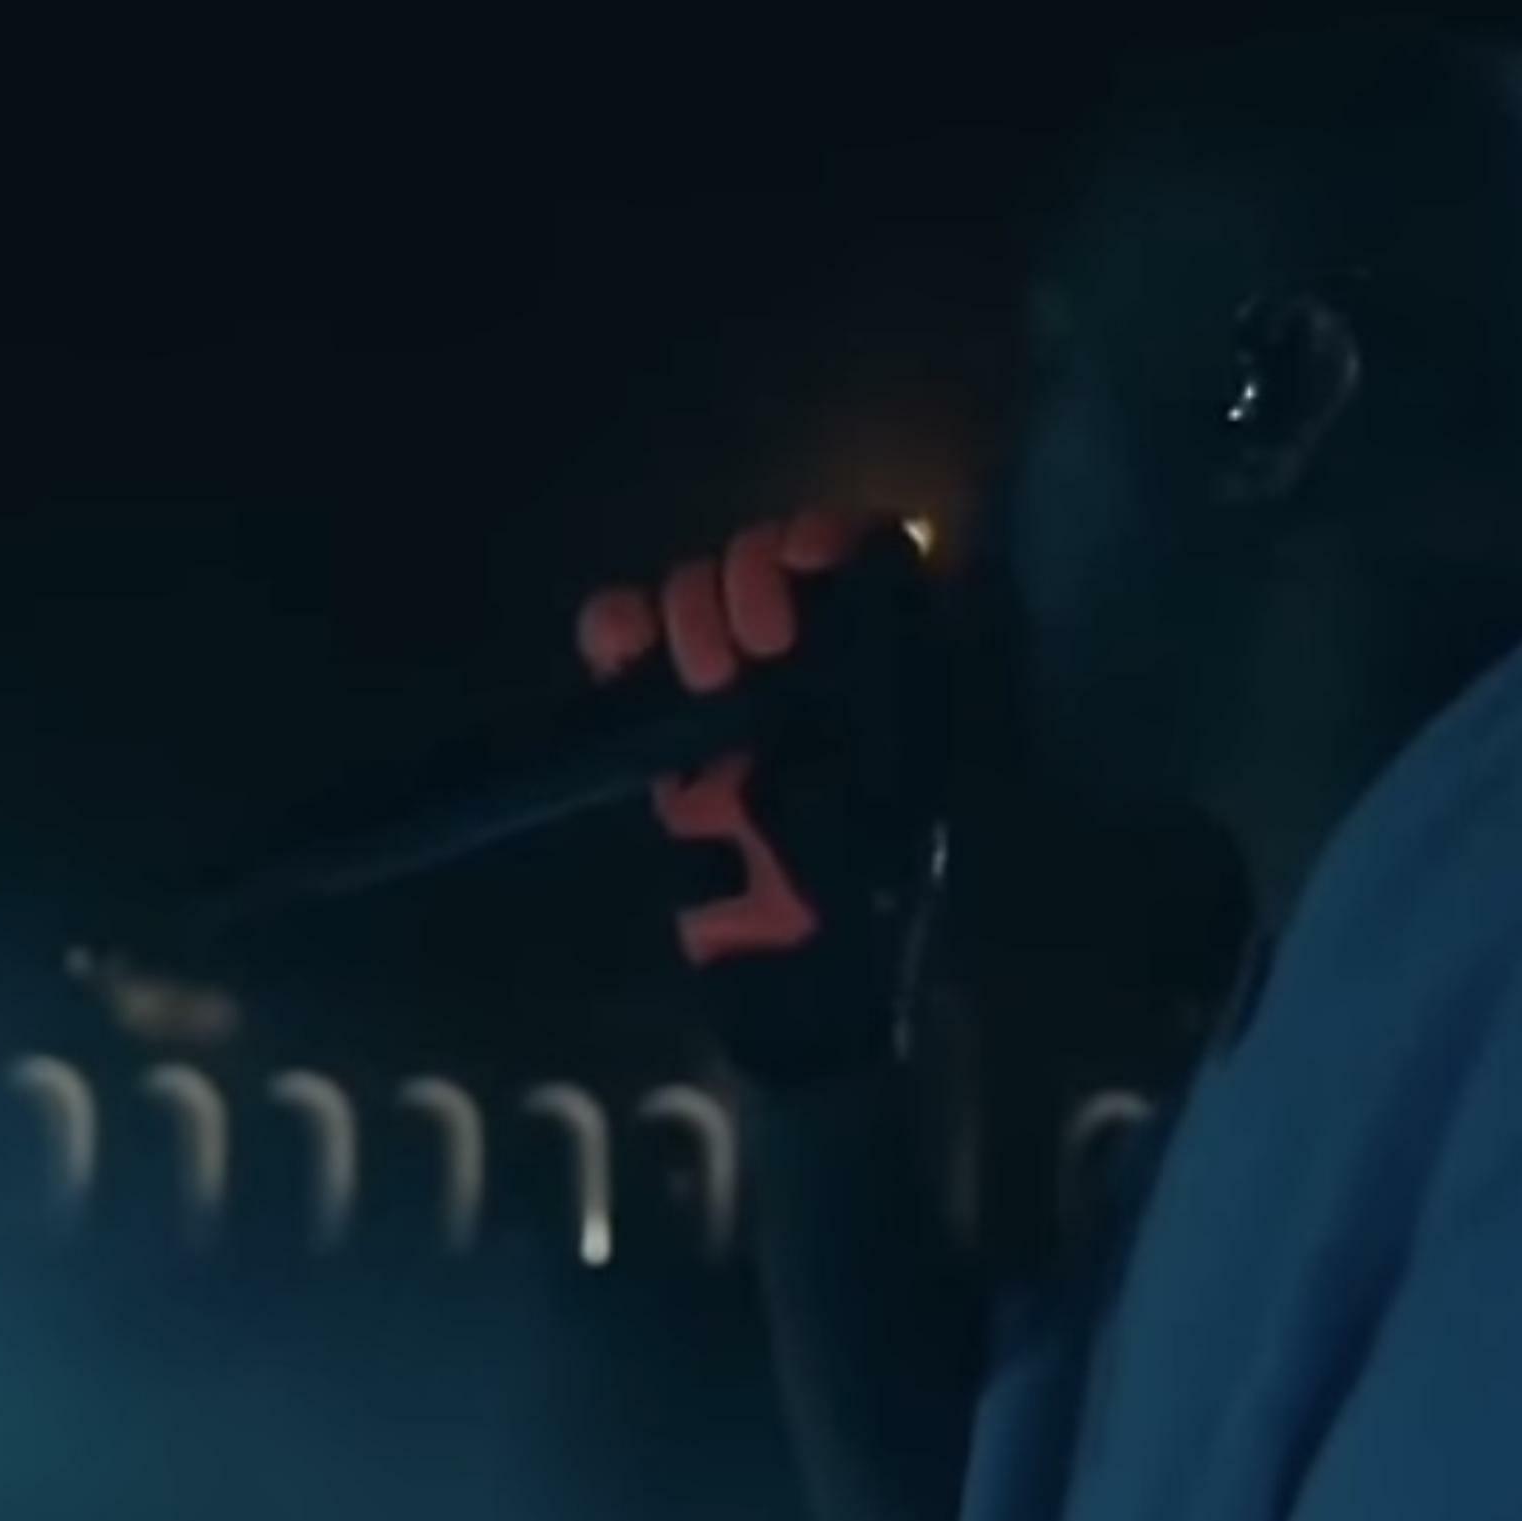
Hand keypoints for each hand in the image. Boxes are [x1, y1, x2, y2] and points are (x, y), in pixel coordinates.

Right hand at [574, 509, 956, 1084]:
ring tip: (705, 677)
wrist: (794, 973)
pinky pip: (624, 638)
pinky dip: (618, 629)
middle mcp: (811, 665)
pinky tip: (627, 652)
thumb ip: (891, 666)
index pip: (855, 553)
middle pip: (762, 556)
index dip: (824, 547)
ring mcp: (731, 691)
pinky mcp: (662, 727)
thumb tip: (888, 556)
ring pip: (693, 586)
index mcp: (882, 665)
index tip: (809, 590)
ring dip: (691, 611)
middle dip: (751, 582)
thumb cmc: (868, 880)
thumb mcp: (903, 769)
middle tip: (763, 650)